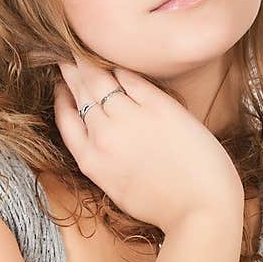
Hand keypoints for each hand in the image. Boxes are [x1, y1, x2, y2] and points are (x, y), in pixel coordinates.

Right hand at [54, 55, 243, 234]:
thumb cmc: (164, 205)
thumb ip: (102, 159)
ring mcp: (130, 119)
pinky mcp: (158, 107)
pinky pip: (131, 78)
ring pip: (100, 80)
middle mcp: (104, 136)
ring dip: (90, 63)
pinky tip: (118, 64)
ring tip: (87, 53)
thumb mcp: (117, 188)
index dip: (62, 96)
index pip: (66, 117)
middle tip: (68, 54)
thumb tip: (99, 132)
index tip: (62, 84)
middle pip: (80, 92)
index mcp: (91, 160)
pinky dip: (121, 69)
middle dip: (72, 70)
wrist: (200, 208)